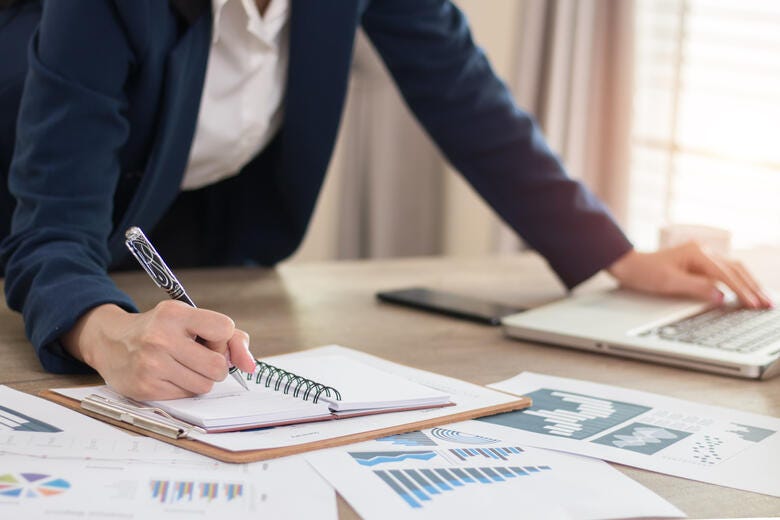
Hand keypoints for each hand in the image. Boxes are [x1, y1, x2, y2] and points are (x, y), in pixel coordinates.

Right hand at [62, 301, 256, 399]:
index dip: (223, 339)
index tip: (210, 338)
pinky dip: (183, 389)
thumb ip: (231, 338)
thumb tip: (250, 366)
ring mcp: (151, 365)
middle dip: (215, 365)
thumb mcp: (191, 320)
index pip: (225, 328)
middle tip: (197, 356)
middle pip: (218, 365)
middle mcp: (161, 338)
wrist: (112, 342)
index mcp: (175, 314)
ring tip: (182, 366)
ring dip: (200, 379)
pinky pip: (186, 397)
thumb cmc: (161, 330)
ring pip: (204, 385)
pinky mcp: (146, 388)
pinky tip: (168, 376)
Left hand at [607, 242, 772, 308]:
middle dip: (752, 288)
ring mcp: (702, 255)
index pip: (726, 275)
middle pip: (735, 269)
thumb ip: (697, 288)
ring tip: (762, 299)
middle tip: (767, 305)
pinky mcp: (699, 262)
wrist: (629, 265)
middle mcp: (703, 251)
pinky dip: (738, 280)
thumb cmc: (645, 272)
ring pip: (733, 268)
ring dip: (748, 283)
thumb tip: (721, 297)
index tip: (754, 305)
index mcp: (697, 253)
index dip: (741, 291)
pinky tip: (746, 289)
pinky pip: (725, 270)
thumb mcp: (669, 283)